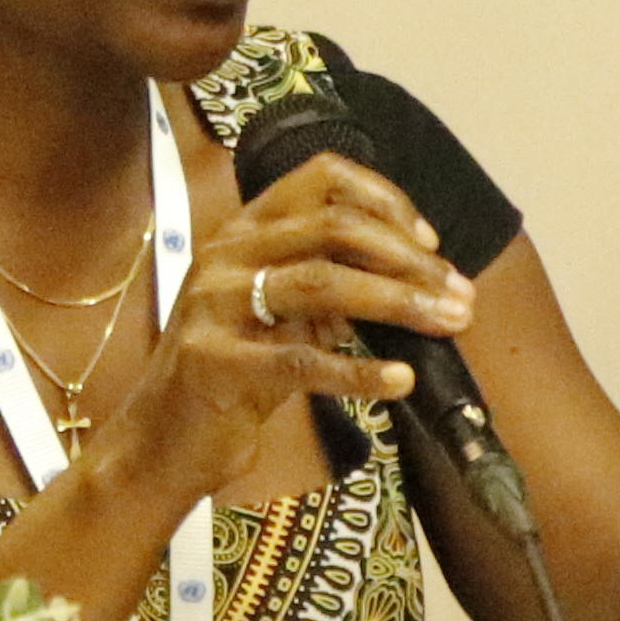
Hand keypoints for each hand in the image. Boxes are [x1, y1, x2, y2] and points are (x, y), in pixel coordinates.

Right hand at [114, 151, 468, 513]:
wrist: (161, 441)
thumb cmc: (232, 374)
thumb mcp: (280, 315)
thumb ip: (331, 287)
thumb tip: (419, 280)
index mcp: (244, 230)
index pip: (321, 179)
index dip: (385, 200)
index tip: (430, 243)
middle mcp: (225, 253)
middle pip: (333, 228)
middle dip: (408, 259)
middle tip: (458, 296)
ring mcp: (213, 305)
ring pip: (321, 283)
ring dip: (397, 302)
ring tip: (447, 324)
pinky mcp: (212, 363)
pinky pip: (300, 361)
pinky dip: (359, 371)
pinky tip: (399, 381)